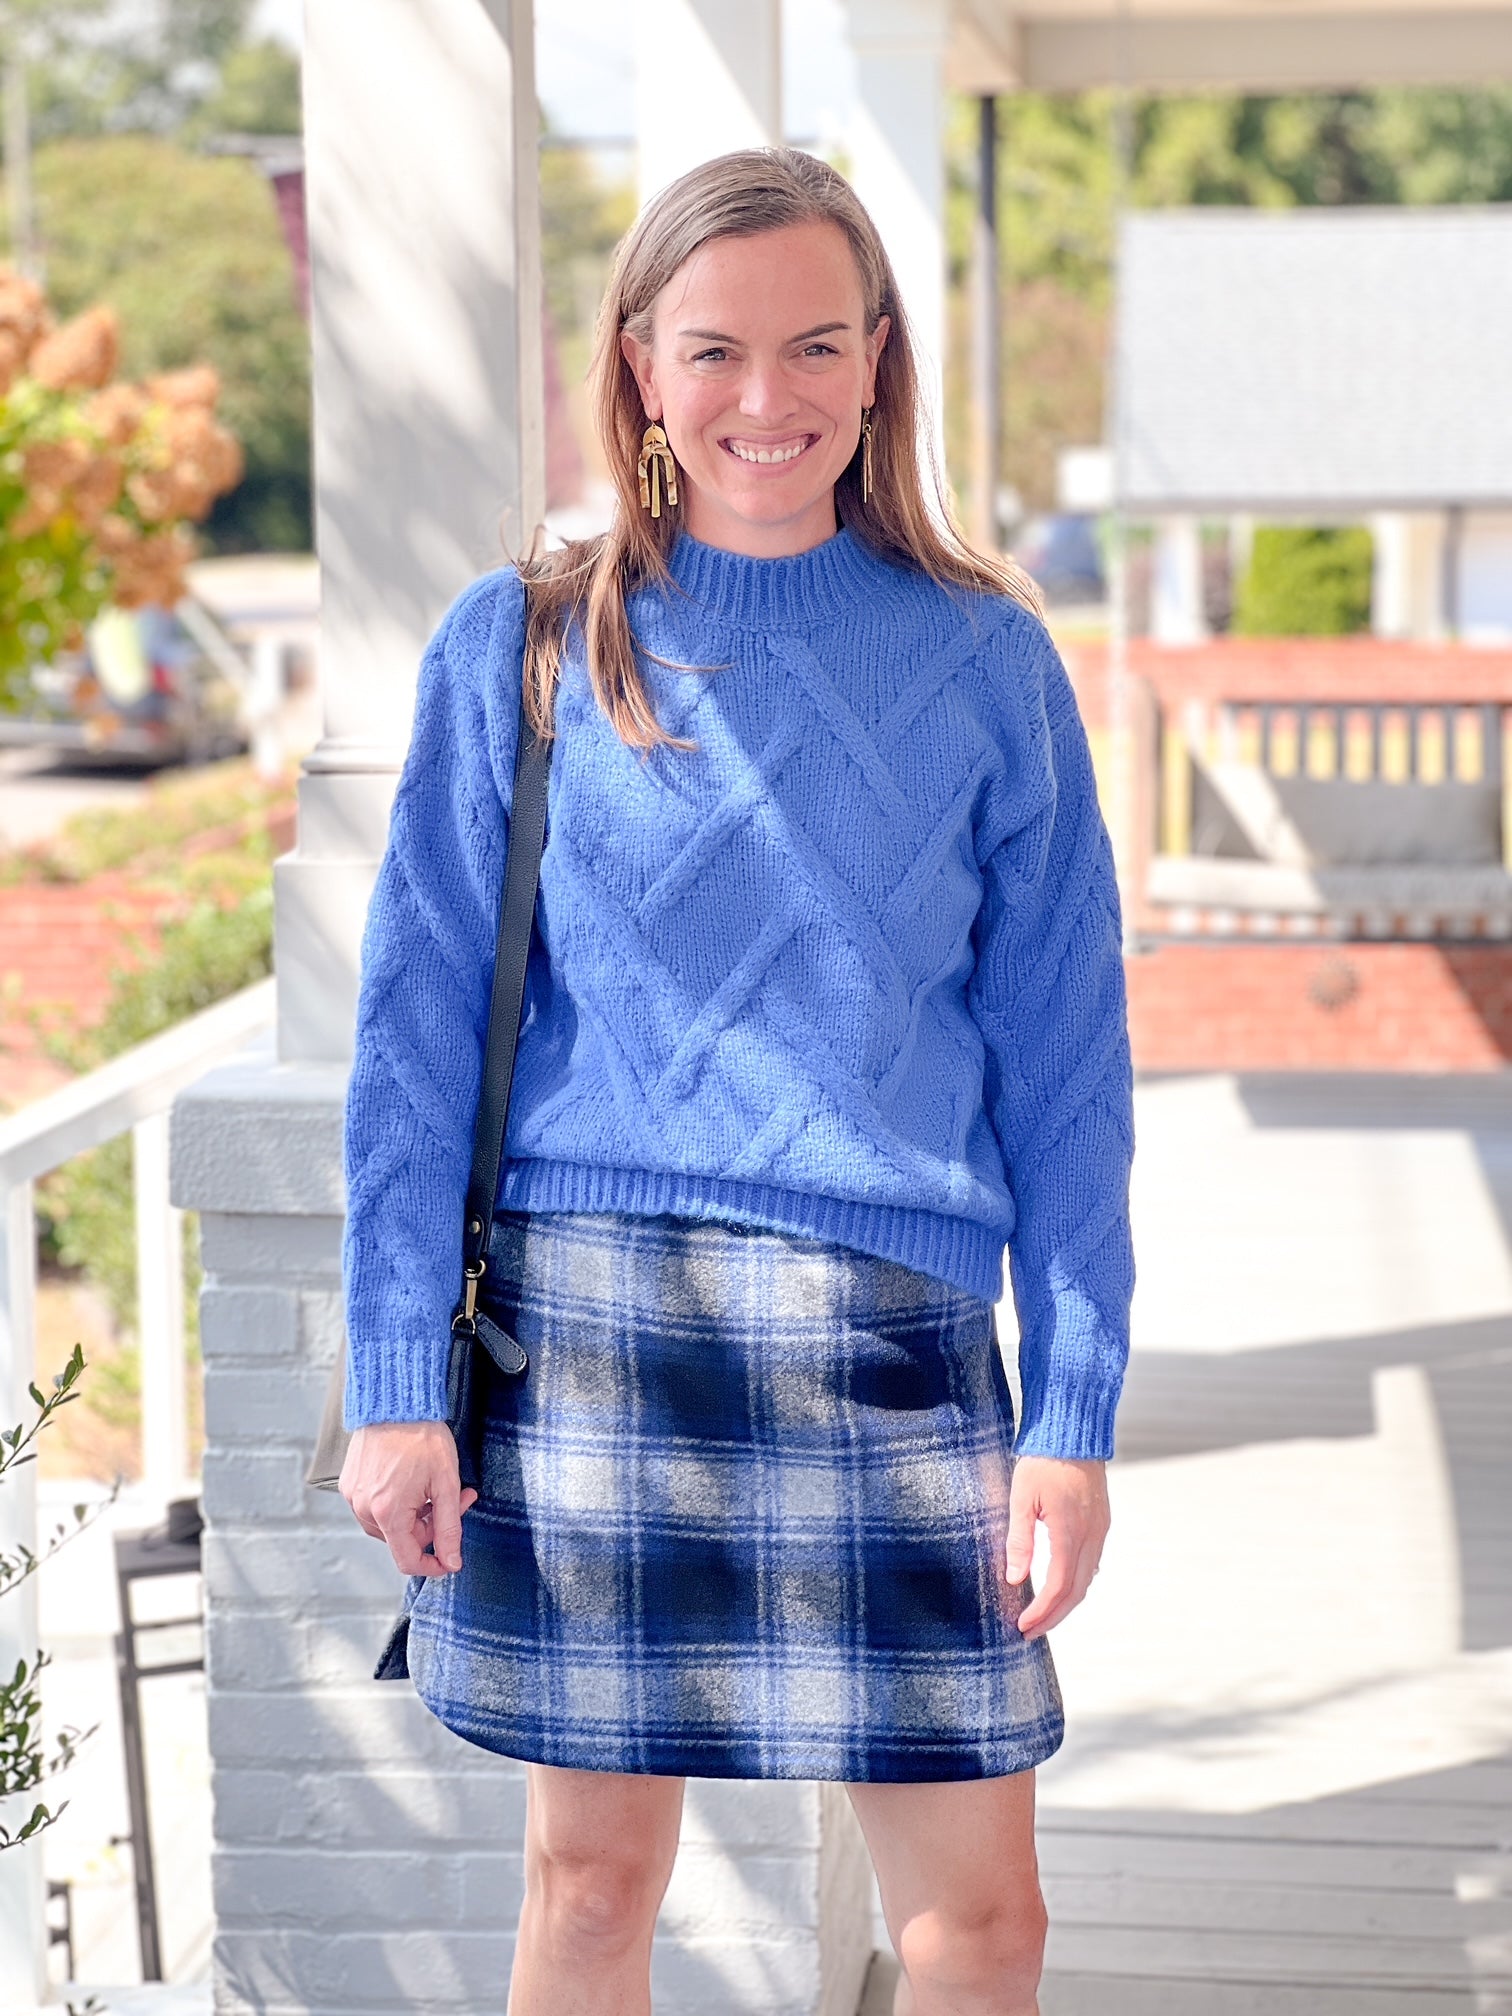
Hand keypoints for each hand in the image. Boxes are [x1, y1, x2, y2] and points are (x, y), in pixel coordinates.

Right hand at [340, 1421, 479, 1577]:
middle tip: (459, 1499)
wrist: (395, 1402)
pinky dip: (396, 1500)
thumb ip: (449, 1528)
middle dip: (431, 1525)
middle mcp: (364, 1508)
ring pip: (389, 1522)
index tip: (449, 1559)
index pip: (407, 1560)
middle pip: (401, 1538)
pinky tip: (413, 1479)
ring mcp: (353, 1494)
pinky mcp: (349, 1481)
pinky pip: (375, 1504)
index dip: (432, 1565)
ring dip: (415, 1513)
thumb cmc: (422, 1437)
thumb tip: (451, 1563)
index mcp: (388, 1513)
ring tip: (434, 1486)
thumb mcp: (445, 1484)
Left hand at [1002, 1454, 1108, 1638]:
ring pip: (1086, 1579)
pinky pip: (1091, 1562)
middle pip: (1076, 1591)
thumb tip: (1014, 1578)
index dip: (1042, 1611)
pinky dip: (1076, 1582)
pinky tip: (1060, 1586)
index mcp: (1070, 1531)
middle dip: (1054, 1616)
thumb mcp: (1021, 1498)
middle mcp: (1091, 1535)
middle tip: (1029, 1630)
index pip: (1059, 1586)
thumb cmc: (1043, 1461)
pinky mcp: (1101, 1522)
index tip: (1023, 1625)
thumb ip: (1019, 1540)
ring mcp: (1099, 1529)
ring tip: (1042, 1614)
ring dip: (1066, 1602)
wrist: (1074, 1432)